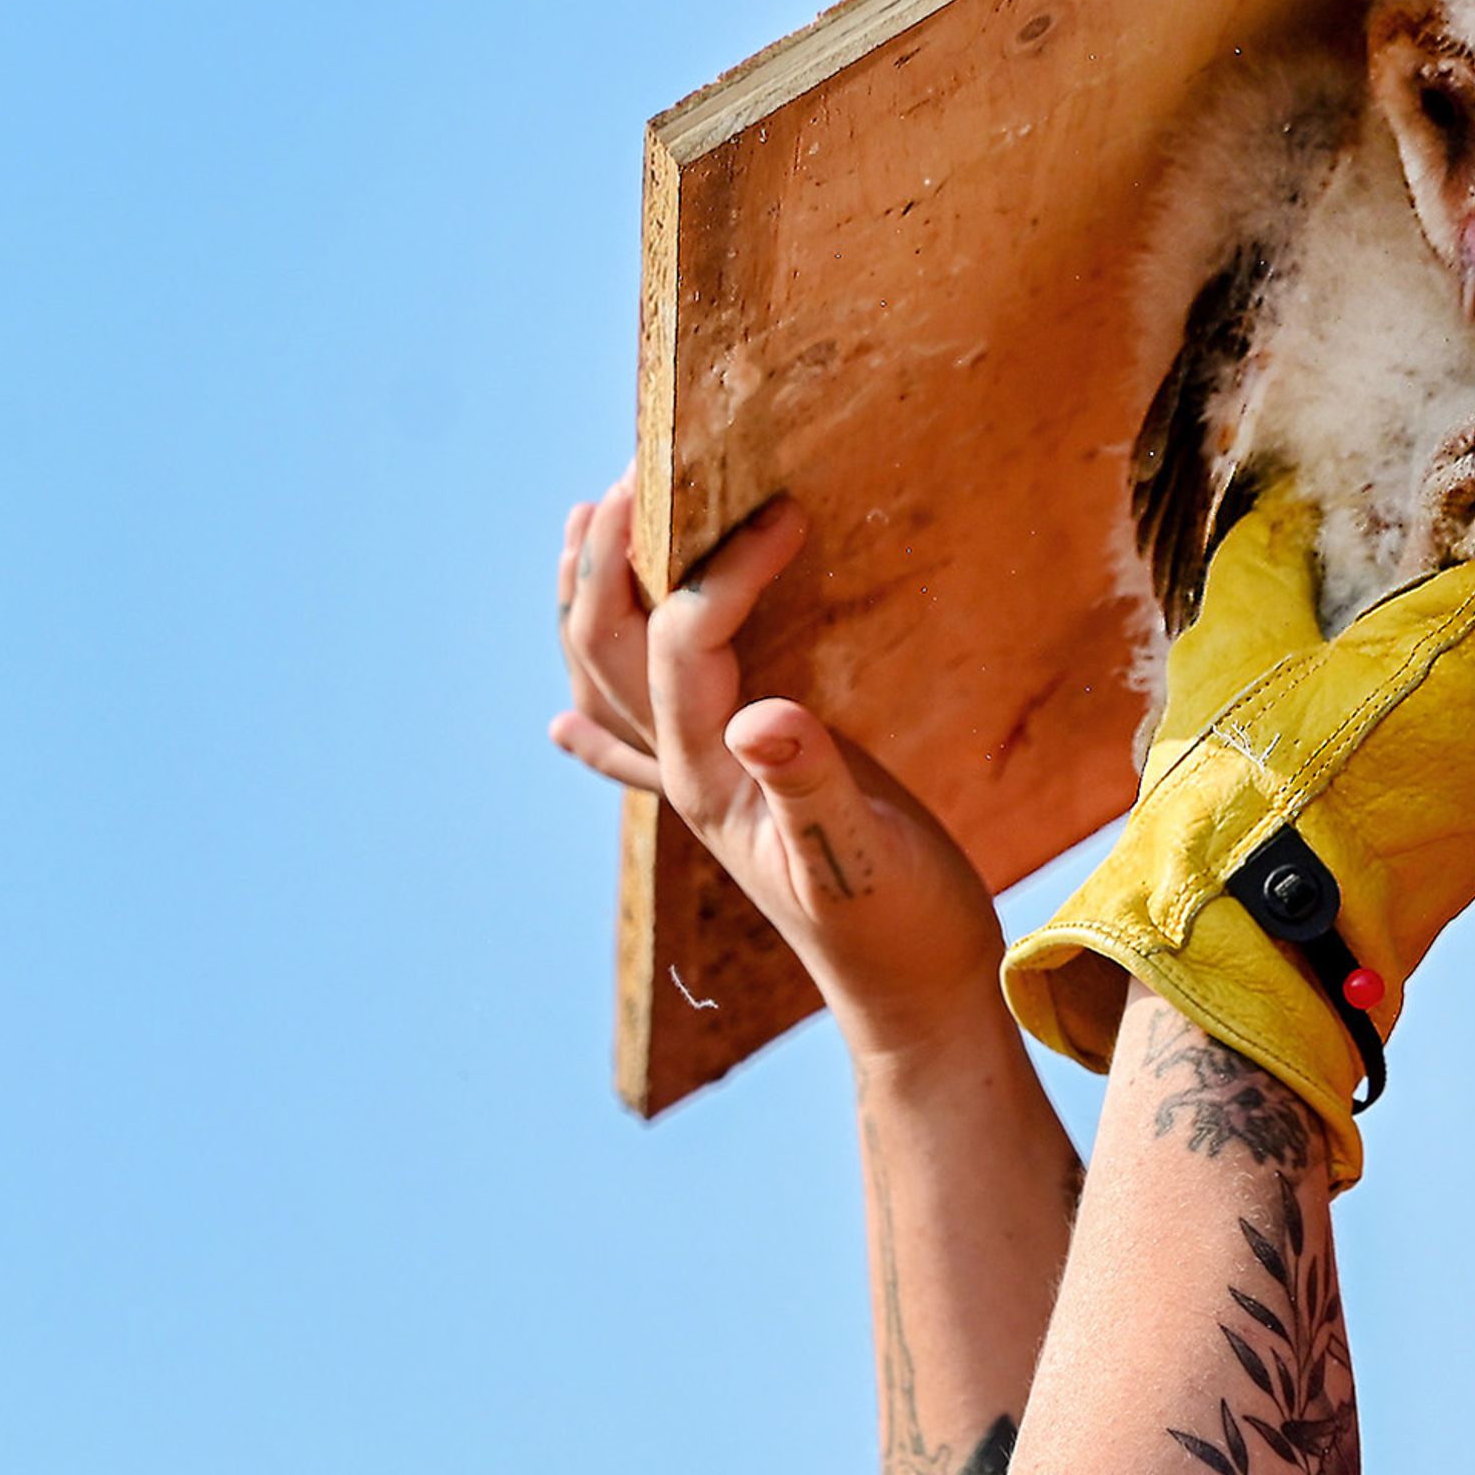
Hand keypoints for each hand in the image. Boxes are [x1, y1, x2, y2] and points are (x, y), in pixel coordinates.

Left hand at [552, 473, 1009, 1066]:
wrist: (913, 1001)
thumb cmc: (899, 930)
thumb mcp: (865, 856)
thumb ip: (814, 787)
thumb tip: (765, 716)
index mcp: (713, 776)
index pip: (684, 640)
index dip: (726, 568)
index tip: (785, 510)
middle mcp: (687, 775)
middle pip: (606, 648)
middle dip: (607, 556)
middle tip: (633, 473)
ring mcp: (703, 790)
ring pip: (609, 682)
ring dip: (587, 603)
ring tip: (584, 531)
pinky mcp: (735, 804)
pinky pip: (638, 755)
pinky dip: (595, 725)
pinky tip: (561, 727)